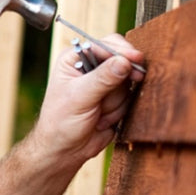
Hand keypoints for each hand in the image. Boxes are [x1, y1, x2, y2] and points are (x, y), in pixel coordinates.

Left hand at [33, 34, 145, 167]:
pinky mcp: (114, 98)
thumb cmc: (60, 121)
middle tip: (111, 95)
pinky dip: (119, 111)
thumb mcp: (80, 97)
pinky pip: (129, 98)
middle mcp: (89, 67)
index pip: (104, 45)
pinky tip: (102, 120)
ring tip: (96, 113)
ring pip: (127, 83)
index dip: (121, 52)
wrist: (65, 149)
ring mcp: (104, 83)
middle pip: (121, 61)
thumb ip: (102, 79)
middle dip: (118, 82)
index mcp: (74, 59)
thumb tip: (124, 62)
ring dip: (115, 102)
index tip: (134, 60)